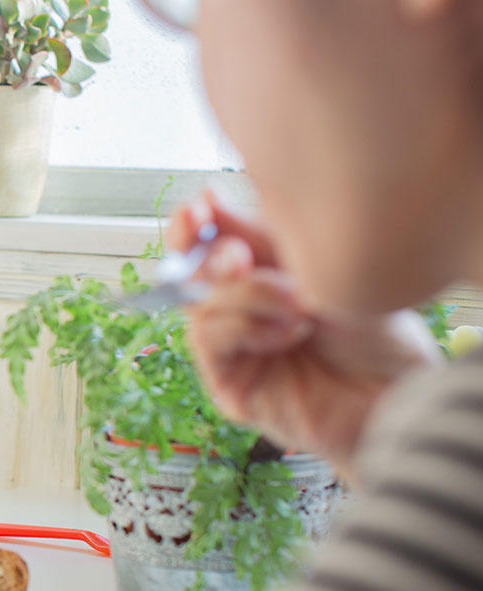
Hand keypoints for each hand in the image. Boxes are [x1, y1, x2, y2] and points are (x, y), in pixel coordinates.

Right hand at [171, 195, 441, 471]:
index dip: (191, 225)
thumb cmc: (375, 333)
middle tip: (241, 257)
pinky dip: (245, 327)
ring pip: (201, 304)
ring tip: (297, 305)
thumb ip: (260, 237)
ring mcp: (233, 348)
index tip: (200, 209)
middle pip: (191, 273)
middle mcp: (241, 310)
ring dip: (247, 295)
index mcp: (261, 274)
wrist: (400, 391)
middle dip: (212, 256)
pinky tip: (290, 332)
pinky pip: (209, 340)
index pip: (205, 245)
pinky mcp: (229, 383)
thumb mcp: (318, 268)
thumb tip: (208, 198)